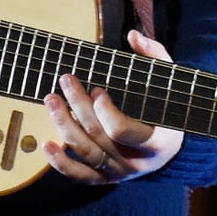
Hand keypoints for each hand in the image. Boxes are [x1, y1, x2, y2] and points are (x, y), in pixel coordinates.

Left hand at [43, 29, 183, 183]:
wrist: (171, 147)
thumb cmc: (168, 107)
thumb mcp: (169, 81)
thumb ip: (154, 56)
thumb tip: (133, 36)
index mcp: (156, 143)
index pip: (123, 132)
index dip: (105, 111)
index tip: (97, 89)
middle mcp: (136, 162)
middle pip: (98, 136)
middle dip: (79, 105)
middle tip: (67, 80)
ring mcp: (119, 173)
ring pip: (86, 152)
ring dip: (64, 125)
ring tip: (51, 99)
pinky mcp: (105, 179)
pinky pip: (80, 176)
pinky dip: (60, 163)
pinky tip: (45, 144)